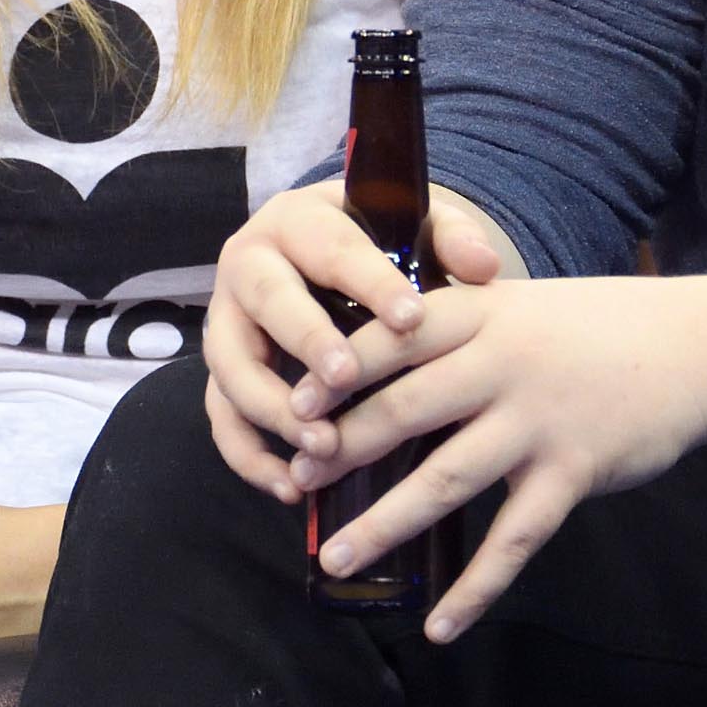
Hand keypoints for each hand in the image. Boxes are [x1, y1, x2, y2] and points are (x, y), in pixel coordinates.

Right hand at [199, 182, 506, 499]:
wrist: (326, 255)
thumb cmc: (376, 244)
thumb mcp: (413, 226)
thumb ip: (451, 239)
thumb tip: (486, 267)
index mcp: (296, 219)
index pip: (333, 247)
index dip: (371, 283)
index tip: (411, 319)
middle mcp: (248, 263)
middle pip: (267, 299)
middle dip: (307, 340)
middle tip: (347, 378)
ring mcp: (226, 320)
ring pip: (231, 365)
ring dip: (273, 408)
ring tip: (324, 443)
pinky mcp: (222, 371)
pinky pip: (221, 417)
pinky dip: (249, 456)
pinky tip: (291, 487)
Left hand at [286, 274, 706, 642]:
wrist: (691, 348)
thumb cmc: (589, 329)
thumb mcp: (517, 306)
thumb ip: (452, 332)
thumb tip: (364, 370)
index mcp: (483, 314)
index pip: (392, 339)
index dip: (336, 373)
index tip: (289, 409)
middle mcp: (505, 363)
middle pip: (406, 409)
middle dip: (342, 452)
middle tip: (295, 484)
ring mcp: (540, 421)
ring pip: (446, 479)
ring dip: (384, 523)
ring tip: (334, 560)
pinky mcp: (574, 472)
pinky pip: (514, 541)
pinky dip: (475, 588)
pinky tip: (440, 626)